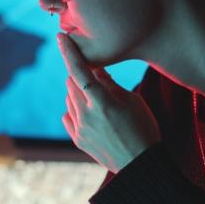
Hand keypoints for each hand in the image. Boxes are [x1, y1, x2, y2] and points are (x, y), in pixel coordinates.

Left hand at [57, 33, 160, 173]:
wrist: (141, 166)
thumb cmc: (143, 128)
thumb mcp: (133, 101)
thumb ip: (110, 83)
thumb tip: (95, 68)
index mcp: (102, 103)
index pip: (80, 71)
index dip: (69, 52)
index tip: (60, 37)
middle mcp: (86, 115)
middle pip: (71, 82)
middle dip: (81, 74)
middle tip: (98, 78)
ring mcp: (79, 129)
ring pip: (69, 98)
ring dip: (79, 92)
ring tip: (100, 101)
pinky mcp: (77, 140)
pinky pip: (68, 116)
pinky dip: (76, 109)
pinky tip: (91, 114)